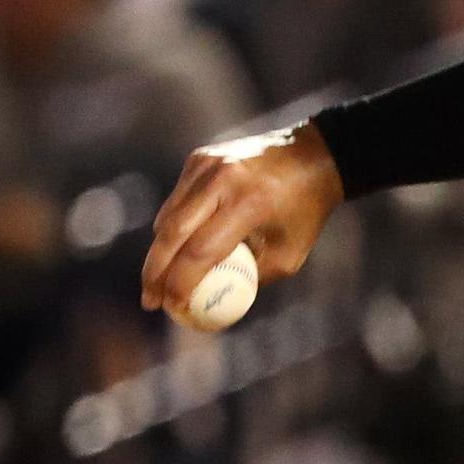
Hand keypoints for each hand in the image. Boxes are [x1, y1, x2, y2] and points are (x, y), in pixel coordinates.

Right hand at [142, 120, 343, 316]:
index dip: (181, 284)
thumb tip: (213, 302)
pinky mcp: (199, 158)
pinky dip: (171, 228)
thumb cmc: (305, 212)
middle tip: (150, 301)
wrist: (313, 155)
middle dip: (155, 273)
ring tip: (158, 283)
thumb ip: (251, 278)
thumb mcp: (289, 254)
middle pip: (172, 234)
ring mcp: (206, 165)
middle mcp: (222, 180)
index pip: (200, 251)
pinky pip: (176, 201)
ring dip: (160, 253)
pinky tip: (174, 251)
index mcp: (249, 203)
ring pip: (168, 217)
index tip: (172, 308)